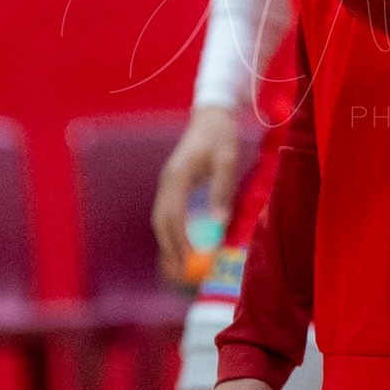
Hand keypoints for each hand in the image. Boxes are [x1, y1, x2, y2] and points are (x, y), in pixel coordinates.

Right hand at [151, 105, 240, 279]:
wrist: (211, 117)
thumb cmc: (221, 136)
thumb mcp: (227, 160)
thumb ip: (221, 190)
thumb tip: (217, 224)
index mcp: (178, 175)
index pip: (172, 215)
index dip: (179, 241)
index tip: (190, 261)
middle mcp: (168, 181)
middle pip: (161, 221)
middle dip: (170, 248)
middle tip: (184, 272)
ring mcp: (168, 184)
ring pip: (161, 219)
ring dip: (169, 243)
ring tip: (181, 266)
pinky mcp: (173, 186)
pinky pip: (168, 214)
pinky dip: (172, 233)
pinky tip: (182, 247)